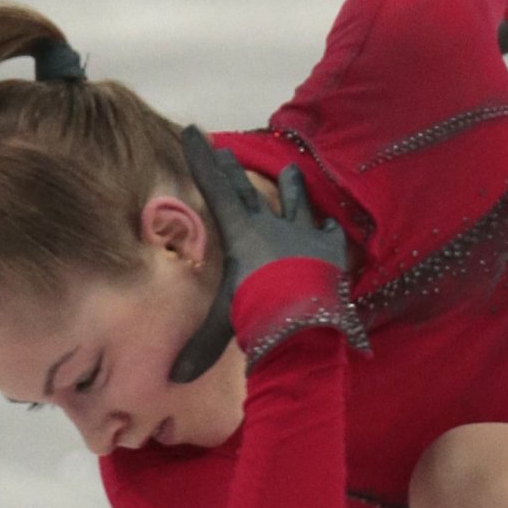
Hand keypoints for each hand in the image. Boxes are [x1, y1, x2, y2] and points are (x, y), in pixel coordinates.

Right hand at [170, 125, 347, 383]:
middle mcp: (271, 225)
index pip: (215, 188)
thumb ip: (203, 347)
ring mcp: (304, 233)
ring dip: (292, 190)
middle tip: (223, 149)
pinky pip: (330, 233)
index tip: (192, 130)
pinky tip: (333, 224)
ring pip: (296, 203)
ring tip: (291, 173)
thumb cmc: (259, 312)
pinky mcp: (331, 249)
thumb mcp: (226, 324)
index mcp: (241, 233)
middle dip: (231, 169)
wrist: (305, 318)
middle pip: (247, 190)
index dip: (201, 159)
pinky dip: (329, 229)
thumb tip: (175, 378)